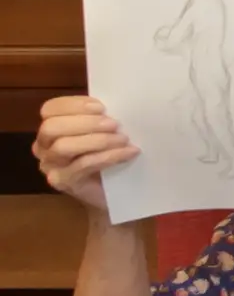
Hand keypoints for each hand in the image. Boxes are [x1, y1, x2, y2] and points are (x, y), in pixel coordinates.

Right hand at [31, 93, 136, 211]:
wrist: (111, 192)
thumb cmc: (107, 156)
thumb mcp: (102, 132)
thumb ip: (99, 117)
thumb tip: (116, 103)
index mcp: (51, 129)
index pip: (50, 109)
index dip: (74, 105)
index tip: (102, 107)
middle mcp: (43, 147)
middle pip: (51, 127)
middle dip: (86, 122)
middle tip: (115, 124)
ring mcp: (50, 166)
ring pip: (63, 147)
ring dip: (98, 140)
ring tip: (124, 139)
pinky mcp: (62, 182)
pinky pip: (82, 165)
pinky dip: (108, 156)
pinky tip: (128, 153)